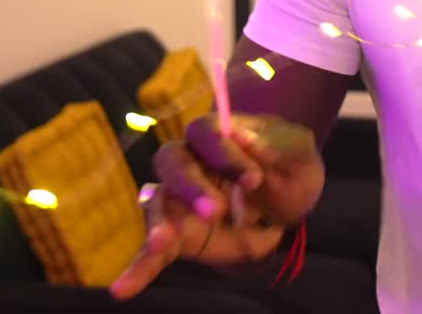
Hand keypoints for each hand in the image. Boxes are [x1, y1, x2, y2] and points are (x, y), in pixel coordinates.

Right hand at [110, 113, 324, 298]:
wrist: (287, 201)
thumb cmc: (290, 166)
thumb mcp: (298, 153)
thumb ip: (276, 145)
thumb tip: (243, 138)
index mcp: (217, 133)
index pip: (207, 134)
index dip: (225, 154)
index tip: (254, 179)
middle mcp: (190, 161)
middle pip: (173, 163)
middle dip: (191, 186)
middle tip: (215, 209)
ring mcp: (179, 199)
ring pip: (156, 202)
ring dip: (158, 222)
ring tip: (160, 243)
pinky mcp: (178, 234)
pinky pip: (152, 251)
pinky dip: (138, 268)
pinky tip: (123, 288)